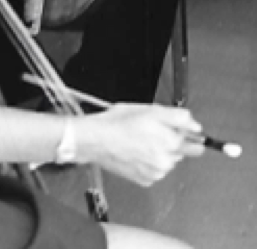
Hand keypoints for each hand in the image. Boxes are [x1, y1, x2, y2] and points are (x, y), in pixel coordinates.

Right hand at [75, 104, 204, 186]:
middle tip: (150, 133)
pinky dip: (149, 163)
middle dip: (171, 142)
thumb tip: (196, 127)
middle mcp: (167, 161)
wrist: (95, 139)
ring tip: (139, 142)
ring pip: (167, 161)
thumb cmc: (117, 122)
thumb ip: (178, 117)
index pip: (196, 143)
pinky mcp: (146, 181)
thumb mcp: (149, 110)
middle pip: (181, 152)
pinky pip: (155, 170)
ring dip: (159, 152)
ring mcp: (156, 173)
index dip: (184, 133)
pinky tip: (135, 153)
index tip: (175, 131)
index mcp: (170, 142)